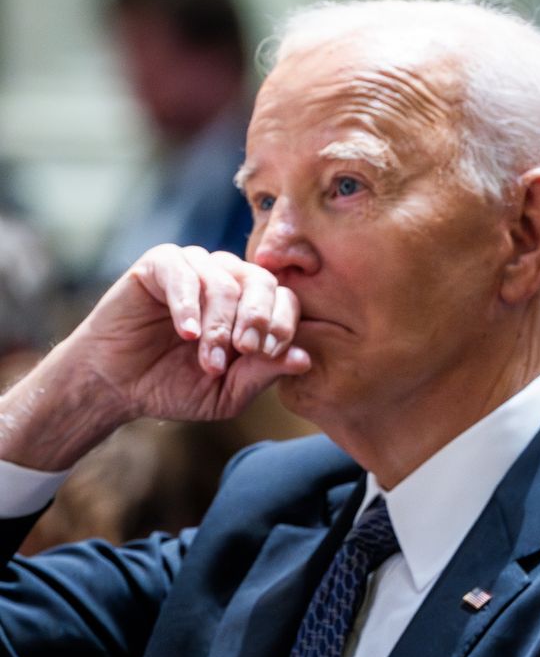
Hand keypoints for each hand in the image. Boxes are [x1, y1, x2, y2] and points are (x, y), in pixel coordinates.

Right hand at [0, 245, 309, 470]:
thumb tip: (304, 359)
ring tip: (208, 358)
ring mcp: (195, 268)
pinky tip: (187, 334)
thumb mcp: (228, 392)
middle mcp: (228, 280)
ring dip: (220, 323)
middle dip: (258, 319)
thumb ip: (264, 373)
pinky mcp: (159, 265)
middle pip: (263, 281)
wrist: (117, 385)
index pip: (286, 299)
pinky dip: (189, 305)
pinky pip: (183, 273)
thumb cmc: (176, 386)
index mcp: (252, 306)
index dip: (282, 325)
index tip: (267, 354)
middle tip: (245, 350)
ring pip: (224, 280)